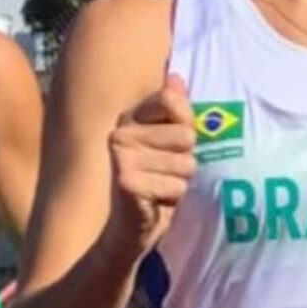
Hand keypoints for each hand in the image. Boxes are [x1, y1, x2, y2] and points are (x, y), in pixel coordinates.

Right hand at [106, 74, 194, 255]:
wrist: (126, 231)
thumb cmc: (152, 184)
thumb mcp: (167, 145)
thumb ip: (173, 112)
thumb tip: (175, 76)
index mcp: (129, 118)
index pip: (172, 100)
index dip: (185, 125)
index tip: (172, 145)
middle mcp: (120, 132)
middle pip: (186, 135)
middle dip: (185, 160)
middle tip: (163, 174)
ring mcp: (120, 156)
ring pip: (185, 163)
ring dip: (180, 182)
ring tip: (158, 189)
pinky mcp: (126, 182)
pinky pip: (176, 186)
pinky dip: (172, 199)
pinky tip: (153, 203)